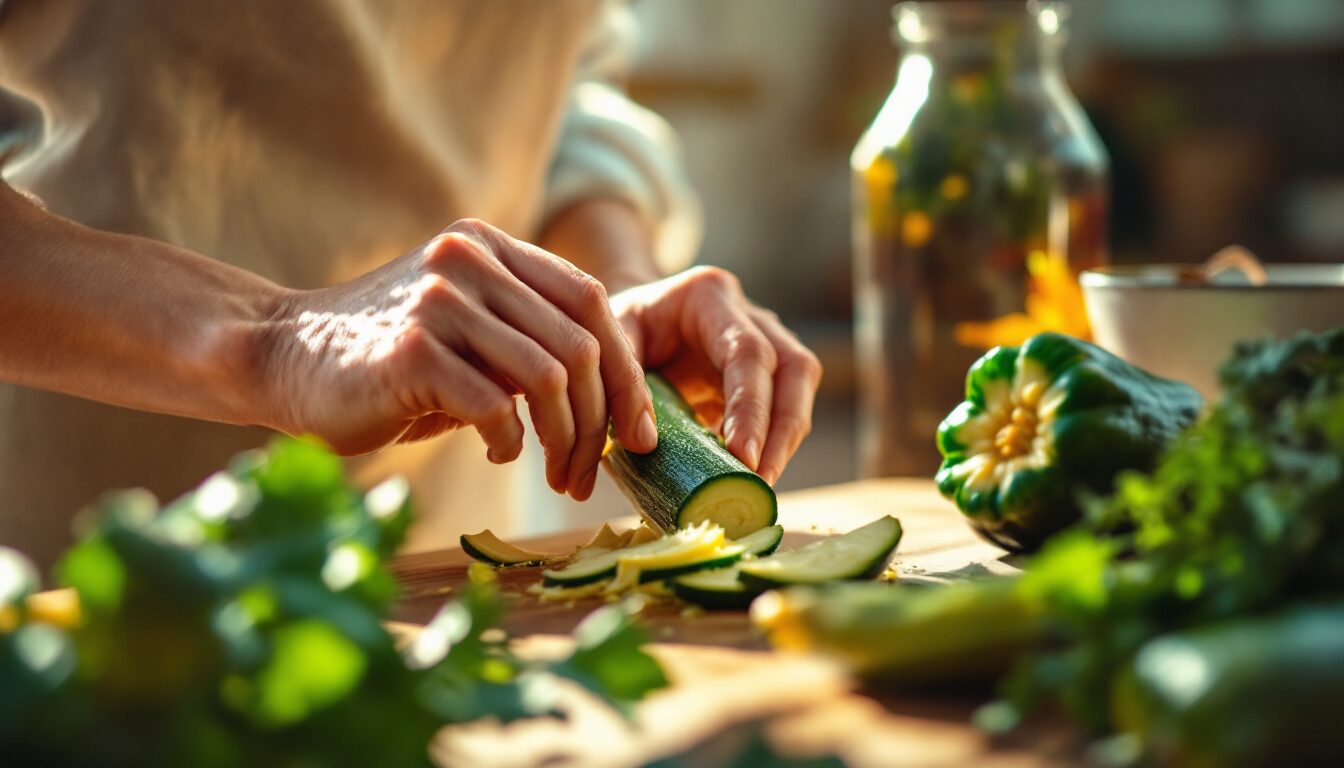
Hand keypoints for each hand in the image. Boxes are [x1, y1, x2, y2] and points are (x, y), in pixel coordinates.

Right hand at [255, 219, 657, 499]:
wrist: (277, 356)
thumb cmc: (382, 360)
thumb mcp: (466, 331)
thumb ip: (527, 342)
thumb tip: (612, 404)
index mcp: (492, 247)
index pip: (592, 302)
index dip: (625, 370)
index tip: (637, 429)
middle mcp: (470, 258)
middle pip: (580, 343)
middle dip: (601, 420)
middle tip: (590, 471)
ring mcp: (441, 299)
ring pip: (548, 376)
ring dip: (564, 440)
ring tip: (555, 474)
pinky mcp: (412, 349)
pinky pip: (495, 406)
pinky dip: (509, 441)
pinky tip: (497, 452)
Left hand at [610, 267, 822, 484]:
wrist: (634, 318)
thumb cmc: (620, 325)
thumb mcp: (609, 338)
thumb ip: (622, 380)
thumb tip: (645, 440)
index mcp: (710, 296)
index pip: (748, 352)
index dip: (751, 406)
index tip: (743, 456)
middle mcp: (750, 315)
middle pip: (795, 368)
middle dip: (783, 430)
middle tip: (761, 481)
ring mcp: (767, 343)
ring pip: (799, 389)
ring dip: (785, 442)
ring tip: (759, 488)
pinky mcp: (768, 377)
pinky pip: (784, 410)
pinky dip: (773, 445)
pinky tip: (750, 478)